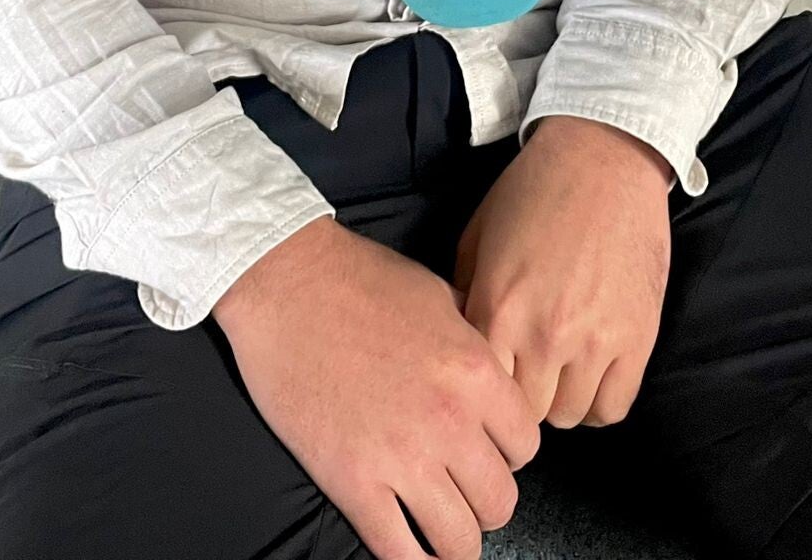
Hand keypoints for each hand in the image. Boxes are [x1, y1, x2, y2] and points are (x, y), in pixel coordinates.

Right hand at [214, 215, 540, 559]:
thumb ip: (475, 342)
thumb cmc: (359, 278)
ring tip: (436, 524)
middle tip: (460, 489)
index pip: (526, 447)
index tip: (487, 451)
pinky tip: (408, 549)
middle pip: (499, 501)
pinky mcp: (351, 482)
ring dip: (452, 537)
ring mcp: (400, 456)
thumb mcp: (439, 296)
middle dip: (483, 500)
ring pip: (459, 540)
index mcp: (475, 371)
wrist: (285, 280)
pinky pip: (400, 553)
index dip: (507, 453)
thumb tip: (495, 377)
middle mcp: (449, 420)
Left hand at [451, 116, 672, 430]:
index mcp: (497, 306)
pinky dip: (601, 400)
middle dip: (523, 394)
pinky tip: (594, 372)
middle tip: (529, 367)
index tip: (494, 372)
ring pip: (570, 416)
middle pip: (525, 412)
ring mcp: (594, 341)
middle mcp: (543, 334)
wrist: (602, 156)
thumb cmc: (533, 190)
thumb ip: (464, 295)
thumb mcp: (478, 234)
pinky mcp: (637, 340)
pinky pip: (614, 408)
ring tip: (562, 365)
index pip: (483, 389)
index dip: (487, 384)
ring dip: (563, 397)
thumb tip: (461, 344)